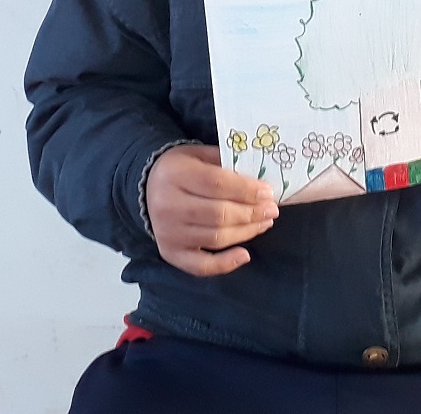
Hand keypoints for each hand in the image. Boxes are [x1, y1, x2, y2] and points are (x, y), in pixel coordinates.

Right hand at [145, 143, 277, 276]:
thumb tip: (260, 181)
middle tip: (272, 210)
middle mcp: (168, 205)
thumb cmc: (181, 168)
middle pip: (219, 214)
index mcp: (175, 174)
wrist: (148, 186)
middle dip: (251, 213)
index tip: (268, 193)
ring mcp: (168, 232)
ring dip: (246, 232)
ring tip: (264, 223)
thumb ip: (226, 163)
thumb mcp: (200, 154)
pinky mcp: (170, 252)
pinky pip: (201, 266)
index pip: (217, 184)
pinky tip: (245, 255)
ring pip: (216, 238)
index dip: (247, 190)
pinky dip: (225, 264)